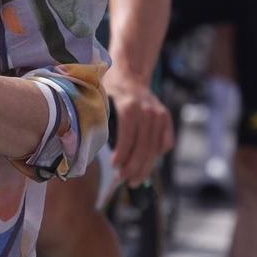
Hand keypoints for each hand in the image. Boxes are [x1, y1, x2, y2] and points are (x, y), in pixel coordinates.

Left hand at [106, 70, 171, 185]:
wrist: (129, 75)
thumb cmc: (109, 91)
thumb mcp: (100, 100)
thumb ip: (99, 120)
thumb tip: (90, 146)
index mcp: (129, 106)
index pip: (128, 137)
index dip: (122, 155)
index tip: (114, 167)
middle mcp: (148, 111)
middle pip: (144, 147)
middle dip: (134, 168)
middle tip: (124, 181)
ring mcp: (159, 115)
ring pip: (155, 149)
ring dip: (145, 167)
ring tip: (135, 180)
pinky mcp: (167, 118)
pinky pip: (165, 142)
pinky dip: (157, 155)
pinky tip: (147, 163)